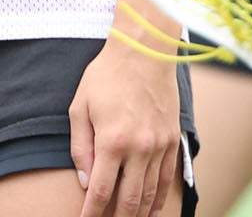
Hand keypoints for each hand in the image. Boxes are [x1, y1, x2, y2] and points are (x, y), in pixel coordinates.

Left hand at [69, 39, 181, 216]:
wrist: (145, 50)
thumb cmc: (107, 76)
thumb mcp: (80, 107)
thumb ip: (80, 147)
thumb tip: (85, 181)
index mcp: (111, 141)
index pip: (100, 192)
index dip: (91, 214)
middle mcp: (139, 148)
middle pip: (128, 200)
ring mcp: (159, 145)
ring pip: (150, 193)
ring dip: (138, 214)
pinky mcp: (172, 140)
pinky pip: (167, 178)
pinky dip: (159, 199)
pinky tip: (151, 210)